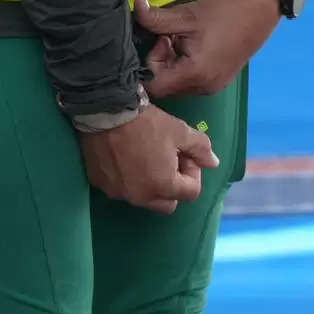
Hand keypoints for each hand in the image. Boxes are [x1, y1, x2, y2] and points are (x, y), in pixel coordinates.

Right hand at [78, 103, 217, 214]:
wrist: (106, 111)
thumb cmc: (147, 122)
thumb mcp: (180, 131)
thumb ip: (201, 149)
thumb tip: (213, 164)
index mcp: (164, 186)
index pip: (191, 192)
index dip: (193, 172)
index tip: (185, 154)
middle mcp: (141, 197)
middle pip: (168, 202)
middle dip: (173, 186)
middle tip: (168, 160)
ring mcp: (118, 193)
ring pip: (144, 197)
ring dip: (151, 184)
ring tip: (147, 158)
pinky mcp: (100, 184)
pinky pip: (121, 188)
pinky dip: (128, 179)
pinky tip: (126, 157)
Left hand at [137, 0, 281, 99]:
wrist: (260, 11)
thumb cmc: (223, 13)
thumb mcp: (186, 15)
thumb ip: (156, 18)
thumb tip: (135, 6)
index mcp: (194, 75)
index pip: (154, 86)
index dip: (150, 63)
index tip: (161, 40)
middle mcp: (202, 88)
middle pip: (166, 86)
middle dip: (161, 62)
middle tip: (171, 37)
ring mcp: (212, 87)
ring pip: (178, 84)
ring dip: (173, 64)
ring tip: (183, 40)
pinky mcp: (219, 81)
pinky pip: (192, 81)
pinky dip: (186, 66)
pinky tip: (195, 46)